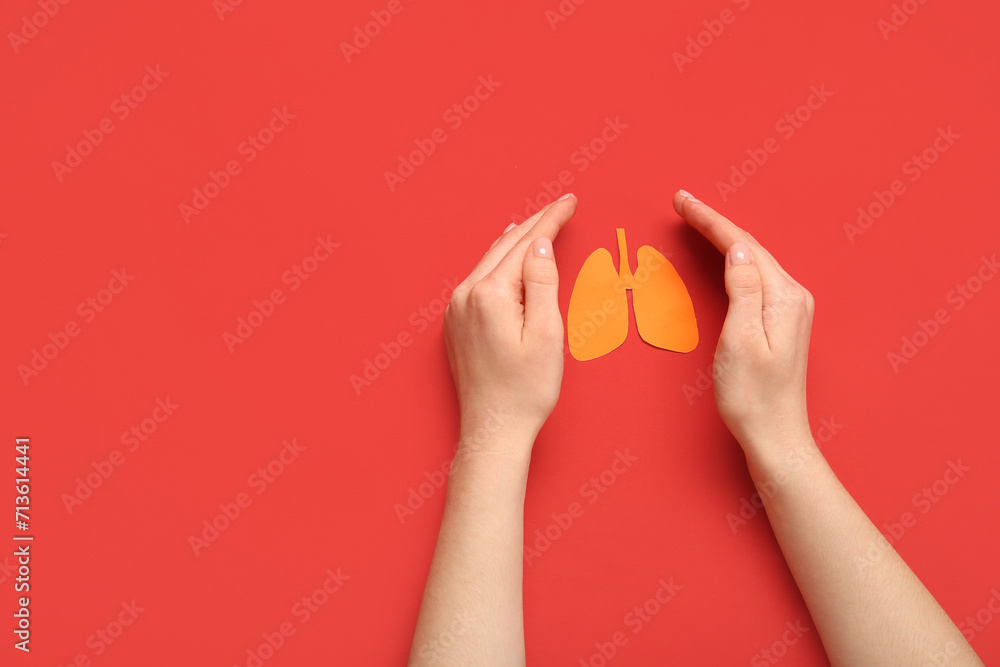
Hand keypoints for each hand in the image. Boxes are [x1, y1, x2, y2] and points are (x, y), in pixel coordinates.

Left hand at [444, 194, 576, 453]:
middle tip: (561, 205)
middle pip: (505, 247)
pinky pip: (479, 280)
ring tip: (536, 222)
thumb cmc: (525, 390)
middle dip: (535, 224)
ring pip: (490, 261)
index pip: (525, 244)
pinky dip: (499, 263)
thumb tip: (539, 243)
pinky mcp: (456, 324)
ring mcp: (456, 310)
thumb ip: (543, 282)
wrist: (493, 430)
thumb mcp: (547, 334)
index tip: (570, 201)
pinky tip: (507, 258)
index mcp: (489, 294)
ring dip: (515, 241)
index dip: (551, 220)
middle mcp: (465, 296)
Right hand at [673, 190, 814, 461]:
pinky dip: (734, 260)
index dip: (710, 221)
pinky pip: (755, 277)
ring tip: (697, 220)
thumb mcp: (741, 341)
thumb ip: (743, 290)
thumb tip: (739, 250)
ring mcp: (790, 309)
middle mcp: (793, 297)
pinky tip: (724, 255)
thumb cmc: (753, 397)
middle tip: (682, 203)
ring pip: (753, 260)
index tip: (681, 201)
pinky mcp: (781, 321)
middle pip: (750, 247)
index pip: (742, 246)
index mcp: (783, 297)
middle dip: (715, 223)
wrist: (775, 436)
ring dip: (725, 238)